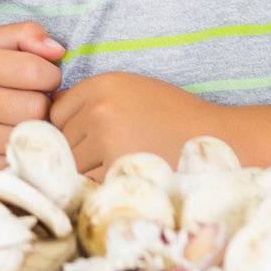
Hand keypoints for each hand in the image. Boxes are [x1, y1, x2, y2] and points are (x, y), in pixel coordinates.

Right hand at [0, 22, 63, 182]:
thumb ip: (21, 35)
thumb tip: (58, 49)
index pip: (36, 70)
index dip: (47, 75)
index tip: (36, 79)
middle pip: (38, 107)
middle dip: (40, 105)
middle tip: (24, 104)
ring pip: (31, 137)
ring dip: (33, 132)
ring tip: (16, 123)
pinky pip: (18, 165)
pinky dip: (20, 156)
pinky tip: (8, 146)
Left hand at [51, 74, 218, 178]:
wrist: (219, 140)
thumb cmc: (175, 117)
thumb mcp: (131, 91)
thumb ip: (93, 99)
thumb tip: (51, 113)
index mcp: (101, 85)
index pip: (57, 109)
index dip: (68, 126)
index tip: (85, 137)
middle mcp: (99, 108)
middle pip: (62, 136)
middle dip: (76, 149)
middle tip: (104, 157)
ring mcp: (107, 138)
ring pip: (74, 160)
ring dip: (88, 169)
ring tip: (116, 167)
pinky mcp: (120, 168)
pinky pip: (92, 180)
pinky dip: (103, 185)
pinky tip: (124, 178)